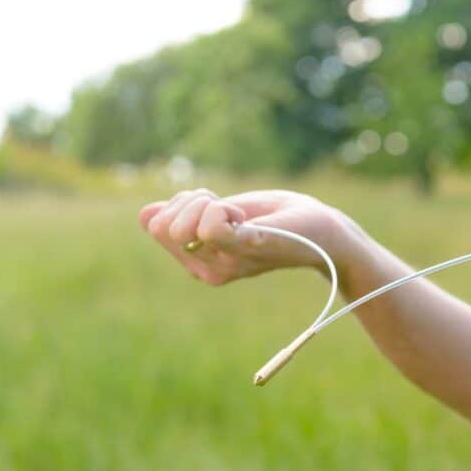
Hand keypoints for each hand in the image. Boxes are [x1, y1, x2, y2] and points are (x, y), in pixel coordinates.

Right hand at [139, 188, 358, 285]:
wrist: (325, 230)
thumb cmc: (279, 218)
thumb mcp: (225, 211)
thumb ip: (188, 215)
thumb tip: (146, 215)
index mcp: (199, 260)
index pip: (155, 224)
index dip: (181, 203)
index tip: (216, 204)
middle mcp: (207, 270)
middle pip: (162, 226)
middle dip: (189, 201)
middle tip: (229, 207)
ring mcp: (227, 264)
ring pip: (182, 225)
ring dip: (208, 202)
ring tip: (242, 214)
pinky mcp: (250, 249)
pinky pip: (212, 229)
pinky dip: (220, 211)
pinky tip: (245, 217)